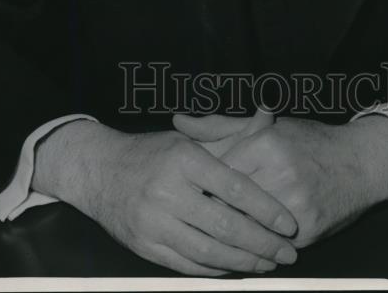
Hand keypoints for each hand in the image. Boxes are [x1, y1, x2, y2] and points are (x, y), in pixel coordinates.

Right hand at [31, 119, 298, 275]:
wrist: (99, 171)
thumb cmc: (152, 152)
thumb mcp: (188, 139)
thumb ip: (230, 137)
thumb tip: (268, 117)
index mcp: (184, 160)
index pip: (234, 188)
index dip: (266, 209)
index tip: (289, 224)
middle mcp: (169, 191)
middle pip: (225, 225)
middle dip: (261, 243)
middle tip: (287, 253)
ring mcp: (154, 222)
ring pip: (209, 251)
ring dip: (243, 262)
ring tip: (267, 264)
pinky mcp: (145, 246)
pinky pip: (188, 265)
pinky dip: (216, 269)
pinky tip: (235, 267)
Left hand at [174, 111, 387, 248]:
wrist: (360, 163)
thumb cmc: (308, 140)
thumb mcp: (266, 127)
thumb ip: (219, 126)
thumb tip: (178, 121)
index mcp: (266, 143)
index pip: (218, 171)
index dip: (199, 185)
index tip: (186, 193)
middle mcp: (280, 173)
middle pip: (229, 202)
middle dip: (209, 213)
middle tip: (191, 218)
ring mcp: (295, 204)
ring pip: (247, 228)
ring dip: (229, 235)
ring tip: (211, 237)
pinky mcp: (307, 229)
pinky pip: (269, 244)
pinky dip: (255, 248)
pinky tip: (242, 249)